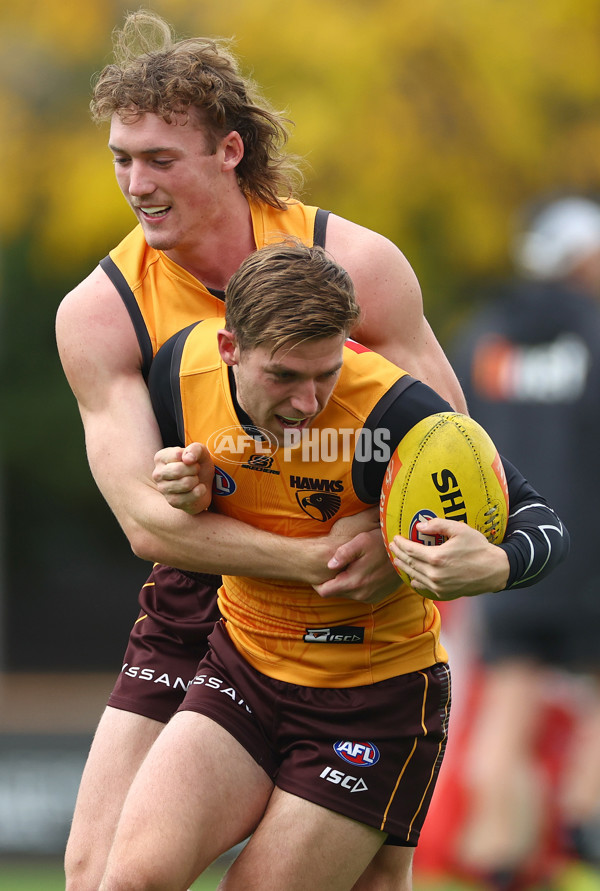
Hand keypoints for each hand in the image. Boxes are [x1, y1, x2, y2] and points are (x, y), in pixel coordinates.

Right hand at [152, 442, 214, 514]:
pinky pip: (192, 495)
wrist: (203, 484)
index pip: (178, 454)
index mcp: (161, 457)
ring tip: (195, 480)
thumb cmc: (198, 465)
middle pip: (178, 470)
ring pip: (186, 483)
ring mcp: (163, 489)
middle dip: (194, 469)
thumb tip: (187, 459)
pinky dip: (200, 491)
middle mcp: (158, 474)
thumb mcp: (201, 452)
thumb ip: (195, 449)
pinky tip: (198, 489)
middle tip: (196, 471)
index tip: (192, 460)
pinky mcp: (173, 502)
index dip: (192, 457)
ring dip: (196, 480)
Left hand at [313, 525, 400, 603]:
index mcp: (353, 582)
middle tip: (336, 565)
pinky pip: (360, 593)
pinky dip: (358, 585)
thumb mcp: (361, 541)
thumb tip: (328, 565)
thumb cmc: (382, 543)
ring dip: (346, 582)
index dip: (318, 583)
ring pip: (348, 593)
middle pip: (336, 592)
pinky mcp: (378, 596)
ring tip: (351, 566)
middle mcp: (361, 594)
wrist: (407, 553)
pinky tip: (362, 571)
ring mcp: (370, 597)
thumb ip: (343, 553)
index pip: (325, 592)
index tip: (319, 572)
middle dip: (333, 580)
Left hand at [388, 517, 509, 600]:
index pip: (410, 550)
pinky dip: (415, 580)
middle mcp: (434, 575)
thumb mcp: (460, 530)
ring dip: (403, 567)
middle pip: (409, 563)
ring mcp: (438, 587)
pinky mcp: (443, 594)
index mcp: (436, 558)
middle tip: (392, 547)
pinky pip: (423, 587)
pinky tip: (412, 576)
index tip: (395, 538)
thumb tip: (419, 526)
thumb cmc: (478, 548)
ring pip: (414, 576)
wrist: (494, 571)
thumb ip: (438, 525)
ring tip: (397, 559)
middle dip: (398, 554)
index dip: (400, 544)